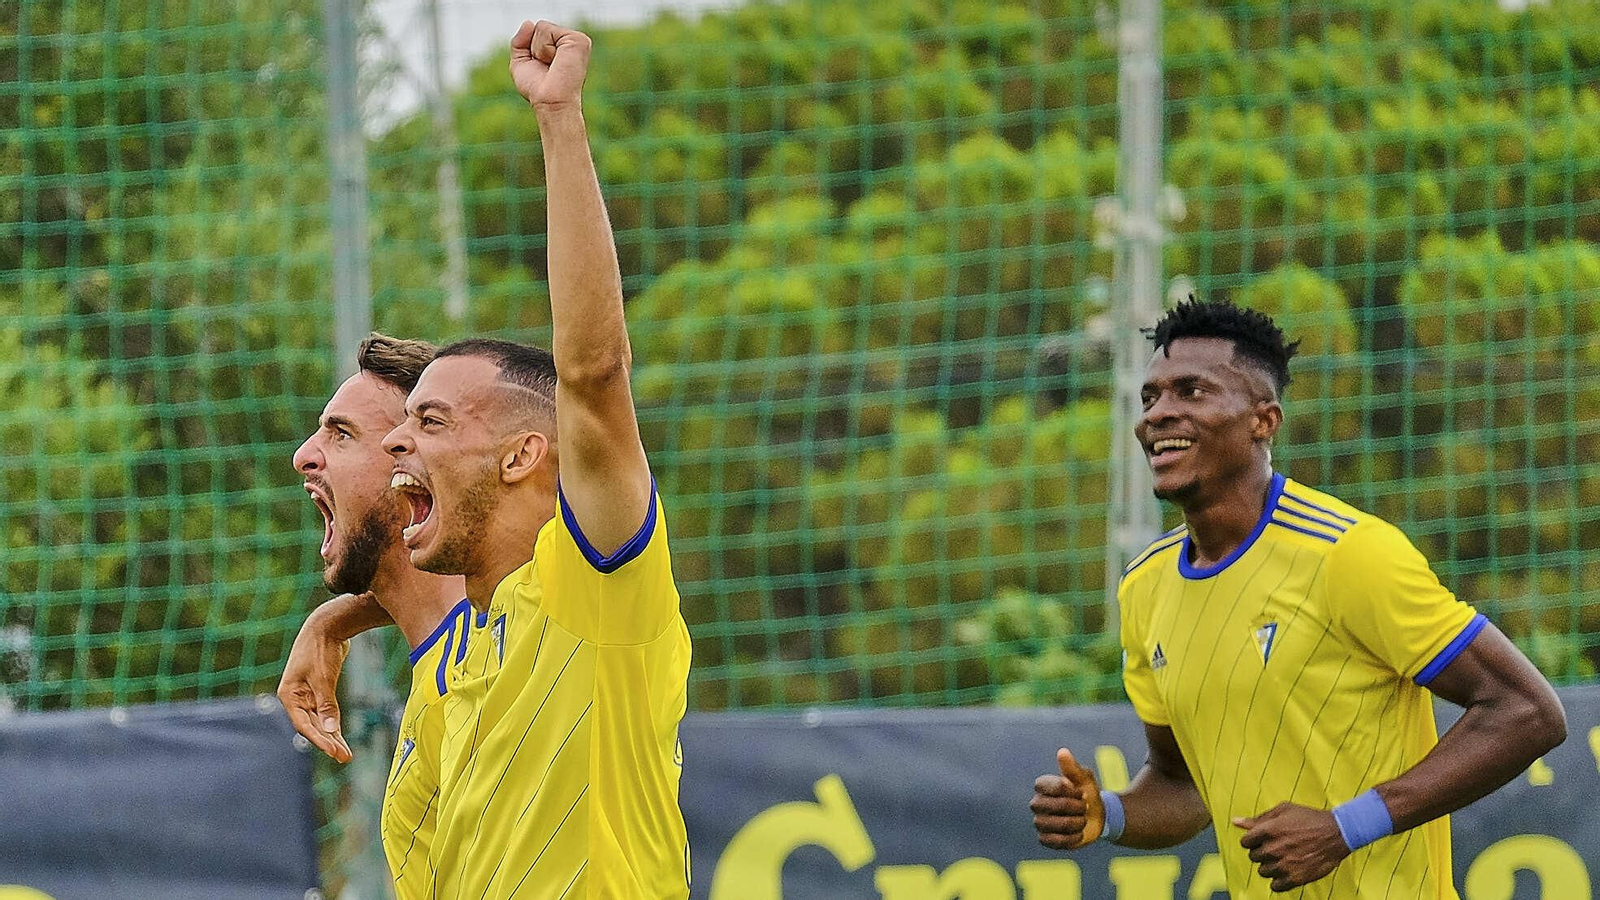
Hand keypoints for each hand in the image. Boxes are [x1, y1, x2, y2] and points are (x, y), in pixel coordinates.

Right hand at [276, 596, 358, 762]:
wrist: (327, 626)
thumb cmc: (320, 650)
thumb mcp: (323, 678)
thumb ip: (326, 705)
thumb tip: (330, 730)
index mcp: (289, 695)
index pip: (303, 724)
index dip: (318, 739)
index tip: (333, 751)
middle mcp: (296, 698)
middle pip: (311, 726)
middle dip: (328, 742)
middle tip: (344, 757)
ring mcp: (307, 695)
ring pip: (319, 721)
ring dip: (332, 736)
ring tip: (345, 754)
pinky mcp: (319, 691)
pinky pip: (326, 712)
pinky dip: (333, 723)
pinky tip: (340, 737)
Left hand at [509, 19, 591, 109]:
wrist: (549, 102)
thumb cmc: (538, 89)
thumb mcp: (521, 62)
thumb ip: (520, 41)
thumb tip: (528, 22)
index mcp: (560, 46)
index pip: (536, 31)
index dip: (530, 49)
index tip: (541, 68)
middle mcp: (569, 42)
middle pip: (538, 27)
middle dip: (534, 49)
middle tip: (546, 67)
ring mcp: (576, 40)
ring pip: (541, 27)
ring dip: (539, 50)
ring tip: (551, 65)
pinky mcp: (578, 40)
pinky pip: (547, 30)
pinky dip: (544, 48)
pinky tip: (556, 61)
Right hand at [1031, 747, 1106, 850]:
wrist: (1098, 816)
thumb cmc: (1088, 793)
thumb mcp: (1085, 778)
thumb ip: (1072, 767)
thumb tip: (1062, 752)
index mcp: (1043, 785)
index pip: (1046, 786)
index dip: (1067, 791)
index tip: (1081, 792)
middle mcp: (1037, 803)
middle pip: (1047, 806)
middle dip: (1072, 807)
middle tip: (1084, 807)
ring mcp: (1040, 821)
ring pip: (1050, 825)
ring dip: (1073, 824)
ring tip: (1082, 821)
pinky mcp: (1045, 838)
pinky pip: (1053, 841)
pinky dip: (1070, 838)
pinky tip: (1078, 833)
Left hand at [1234, 802, 1350, 891]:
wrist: (1337, 833)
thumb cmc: (1309, 819)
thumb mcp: (1283, 811)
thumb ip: (1258, 818)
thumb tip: (1236, 821)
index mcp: (1268, 830)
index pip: (1245, 842)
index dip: (1252, 840)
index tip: (1261, 840)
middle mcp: (1274, 849)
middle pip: (1253, 857)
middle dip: (1261, 852)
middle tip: (1275, 848)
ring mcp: (1284, 865)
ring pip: (1263, 871)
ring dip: (1270, 866)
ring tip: (1282, 858)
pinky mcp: (1296, 878)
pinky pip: (1275, 886)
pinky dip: (1278, 881)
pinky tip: (1286, 871)